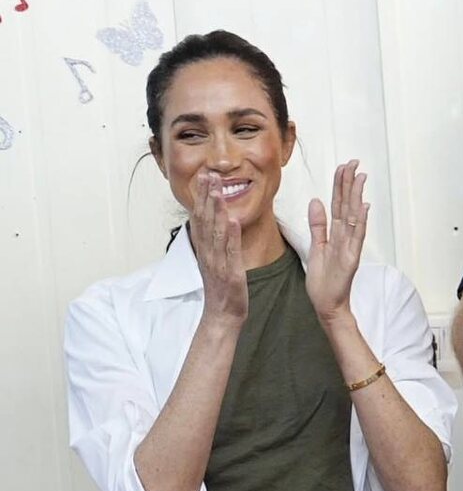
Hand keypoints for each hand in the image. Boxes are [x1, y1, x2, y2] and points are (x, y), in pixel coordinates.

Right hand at [191, 170, 247, 325]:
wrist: (222, 316)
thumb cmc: (221, 288)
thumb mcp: (213, 259)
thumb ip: (212, 240)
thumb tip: (211, 220)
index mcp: (204, 249)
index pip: (200, 217)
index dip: (201, 196)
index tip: (203, 176)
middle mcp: (208, 253)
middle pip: (205, 221)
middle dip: (207, 197)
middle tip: (209, 175)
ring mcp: (218, 263)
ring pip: (216, 233)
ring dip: (217, 212)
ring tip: (218, 191)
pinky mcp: (232, 274)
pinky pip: (231, 252)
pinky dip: (232, 237)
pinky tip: (234, 221)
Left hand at [306, 161, 367, 322]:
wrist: (327, 305)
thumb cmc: (323, 281)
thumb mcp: (316, 247)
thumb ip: (317, 225)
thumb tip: (315, 201)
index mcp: (335, 234)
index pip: (338, 204)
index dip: (340, 185)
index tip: (343, 167)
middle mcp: (345, 237)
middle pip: (347, 205)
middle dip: (350, 184)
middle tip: (354, 163)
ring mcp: (350, 247)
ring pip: (353, 216)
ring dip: (357, 197)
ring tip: (360, 177)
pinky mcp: (351, 258)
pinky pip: (356, 237)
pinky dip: (360, 221)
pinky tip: (363, 206)